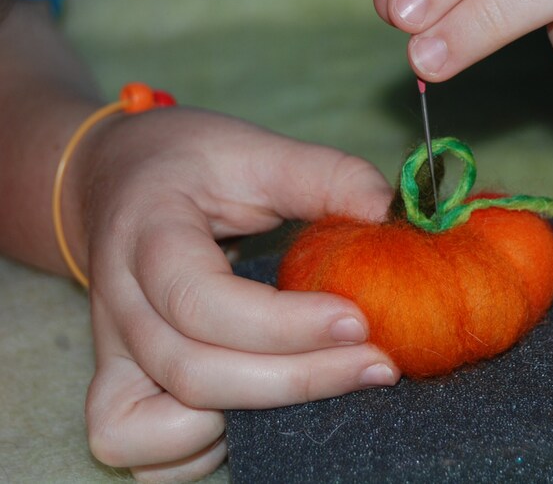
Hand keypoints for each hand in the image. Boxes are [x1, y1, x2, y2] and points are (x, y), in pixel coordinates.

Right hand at [78, 108, 398, 481]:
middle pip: (193, 372)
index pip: (198, 299)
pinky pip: (136, 449)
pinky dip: (193, 453)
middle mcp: (121, 304)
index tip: (359, 320)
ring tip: (326, 383)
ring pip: (159, 426)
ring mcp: (112, 351)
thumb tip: (391, 218)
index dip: (282, 324)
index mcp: (148, 234)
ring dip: (252, 420)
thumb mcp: (256, 149)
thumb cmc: (190, 164)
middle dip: (297, 379)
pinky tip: (253, 410)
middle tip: (378, 364)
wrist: (117, 179)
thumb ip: (327, 176)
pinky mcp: (117, 381)